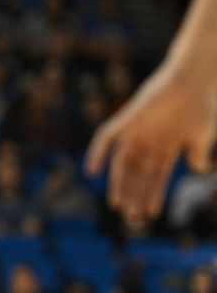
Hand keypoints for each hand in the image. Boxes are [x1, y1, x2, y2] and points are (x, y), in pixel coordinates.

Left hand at [85, 66, 216, 220]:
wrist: (194, 77)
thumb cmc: (202, 104)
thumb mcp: (201, 134)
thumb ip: (197, 152)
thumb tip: (197, 170)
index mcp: (166, 148)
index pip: (156, 177)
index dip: (152, 195)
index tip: (150, 214)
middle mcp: (148, 142)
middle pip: (137, 173)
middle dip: (134, 193)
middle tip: (130, 215)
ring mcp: (136, 131)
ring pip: (122, 162)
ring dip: (118, 183)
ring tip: (117, 203)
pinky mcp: (127, 119)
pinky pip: (106, 137)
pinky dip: (96, 153)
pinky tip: (91, 171)